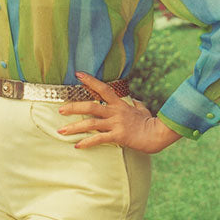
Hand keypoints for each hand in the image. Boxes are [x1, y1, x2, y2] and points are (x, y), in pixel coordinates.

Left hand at [56, 72, 181, 153]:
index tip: (78, 74)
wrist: (159, 135)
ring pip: (91, 123)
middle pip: (91, 106)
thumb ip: (136, 105)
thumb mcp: (143, 110)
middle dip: (74, 107)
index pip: (103, 88)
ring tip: (61, 131)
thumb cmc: (151, 123)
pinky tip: (77, 145)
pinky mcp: (118, 136)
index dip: (90, 80)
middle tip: (60, 110)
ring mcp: (116, 124)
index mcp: (120, 104)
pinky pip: (99, 139)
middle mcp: (115, 112)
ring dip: (74, 127)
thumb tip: (135, 101)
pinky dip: (87, 142)